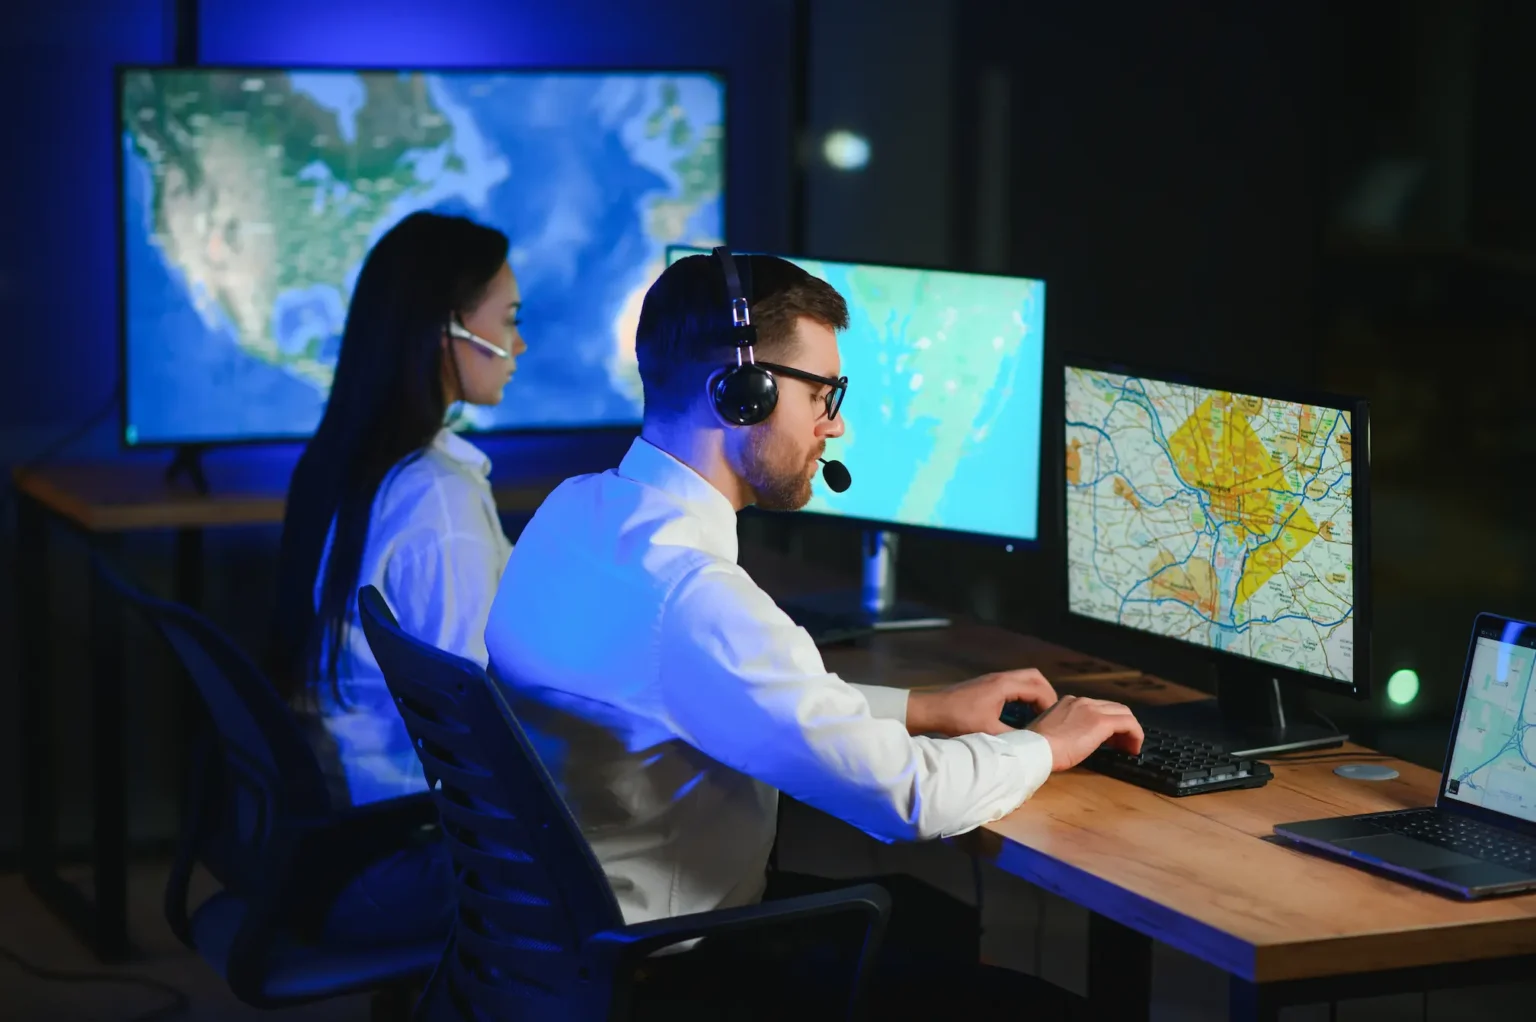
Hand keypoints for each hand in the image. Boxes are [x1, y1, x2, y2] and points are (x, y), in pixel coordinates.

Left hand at [906, 669, 1057, 737]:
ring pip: (1024, 680)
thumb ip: (1013, 737)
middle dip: (1046, 695)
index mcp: (1004, 685)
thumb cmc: (958, 719)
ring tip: (1036, 716)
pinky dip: (1021, 696)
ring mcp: (993, 679)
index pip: (1039, 689)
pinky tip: (1018, 715)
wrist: (931, 710)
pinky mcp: (987, 685)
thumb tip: (1032, 744)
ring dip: (1033, 695)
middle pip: (1035, 677)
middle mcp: (1001, 677)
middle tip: (1049, 715)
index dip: (1050, 705)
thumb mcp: (989, 732)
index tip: (1053, 722)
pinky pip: (1013, 685)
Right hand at [1024, 695, 1143, 770]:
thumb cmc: (1037, 747)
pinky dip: (1136, 735)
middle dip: (1121, 724)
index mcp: (1067, 702)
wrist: (1035, 748)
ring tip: (1129, 747)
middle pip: (1113, 707)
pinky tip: (1134, 749)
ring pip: (1123, 713)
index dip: (1106, 722)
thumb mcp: (1050, 732)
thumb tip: (1073, 740)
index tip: (1108, 739)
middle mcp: (1082, 701)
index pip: (1096, 707)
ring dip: (1130, 730)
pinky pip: (1128, 724)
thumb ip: (1064, 730)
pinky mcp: (1102, 722)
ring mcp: (1092, 709)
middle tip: (1122, 744)